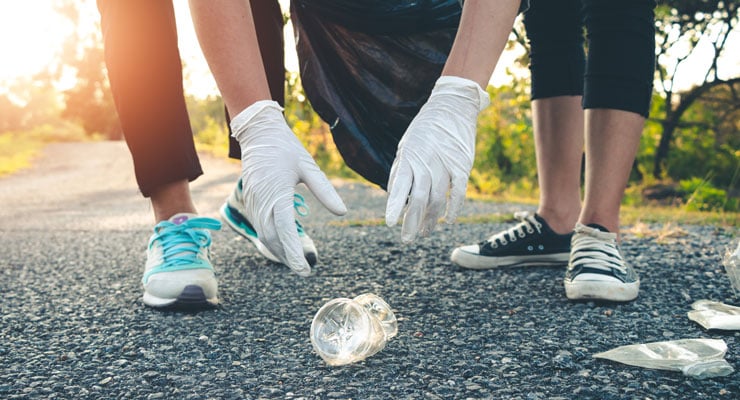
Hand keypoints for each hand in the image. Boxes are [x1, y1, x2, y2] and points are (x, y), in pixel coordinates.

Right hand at [231, 100, 346, 275]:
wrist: (258, 133)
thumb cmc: (286, 148)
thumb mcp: (309, 167)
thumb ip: (324, 190)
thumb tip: (342, 212)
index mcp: (277, 192)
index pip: (285, 230)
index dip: (294, 252)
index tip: (305, 270)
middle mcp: (262, 201)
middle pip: (272, 238)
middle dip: (287, 257)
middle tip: (304, 271)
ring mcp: (253, 201)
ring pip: (264, 234)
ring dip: (278, 249)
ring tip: (296, 261)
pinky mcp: (251, 200)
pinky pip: (259, 225)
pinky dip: (271, 238)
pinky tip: (283, 243)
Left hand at [385, 76, 489, 242]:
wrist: (452, 107)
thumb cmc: (425, 129)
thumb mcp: (406, 145)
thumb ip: (401, 170)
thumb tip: (393, 194)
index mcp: (409, 159)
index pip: (400, 188)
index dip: (395, 207)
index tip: (389, 224)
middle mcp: (426, 164)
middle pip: (418, 200)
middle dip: (412, 222)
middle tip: (407, 239)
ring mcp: (446, 166)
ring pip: (438, 200)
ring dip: (431, 220)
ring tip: (425, 233)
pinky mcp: (462, 166)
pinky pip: (458, 192)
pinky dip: (454, 208)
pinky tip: (449, 221)